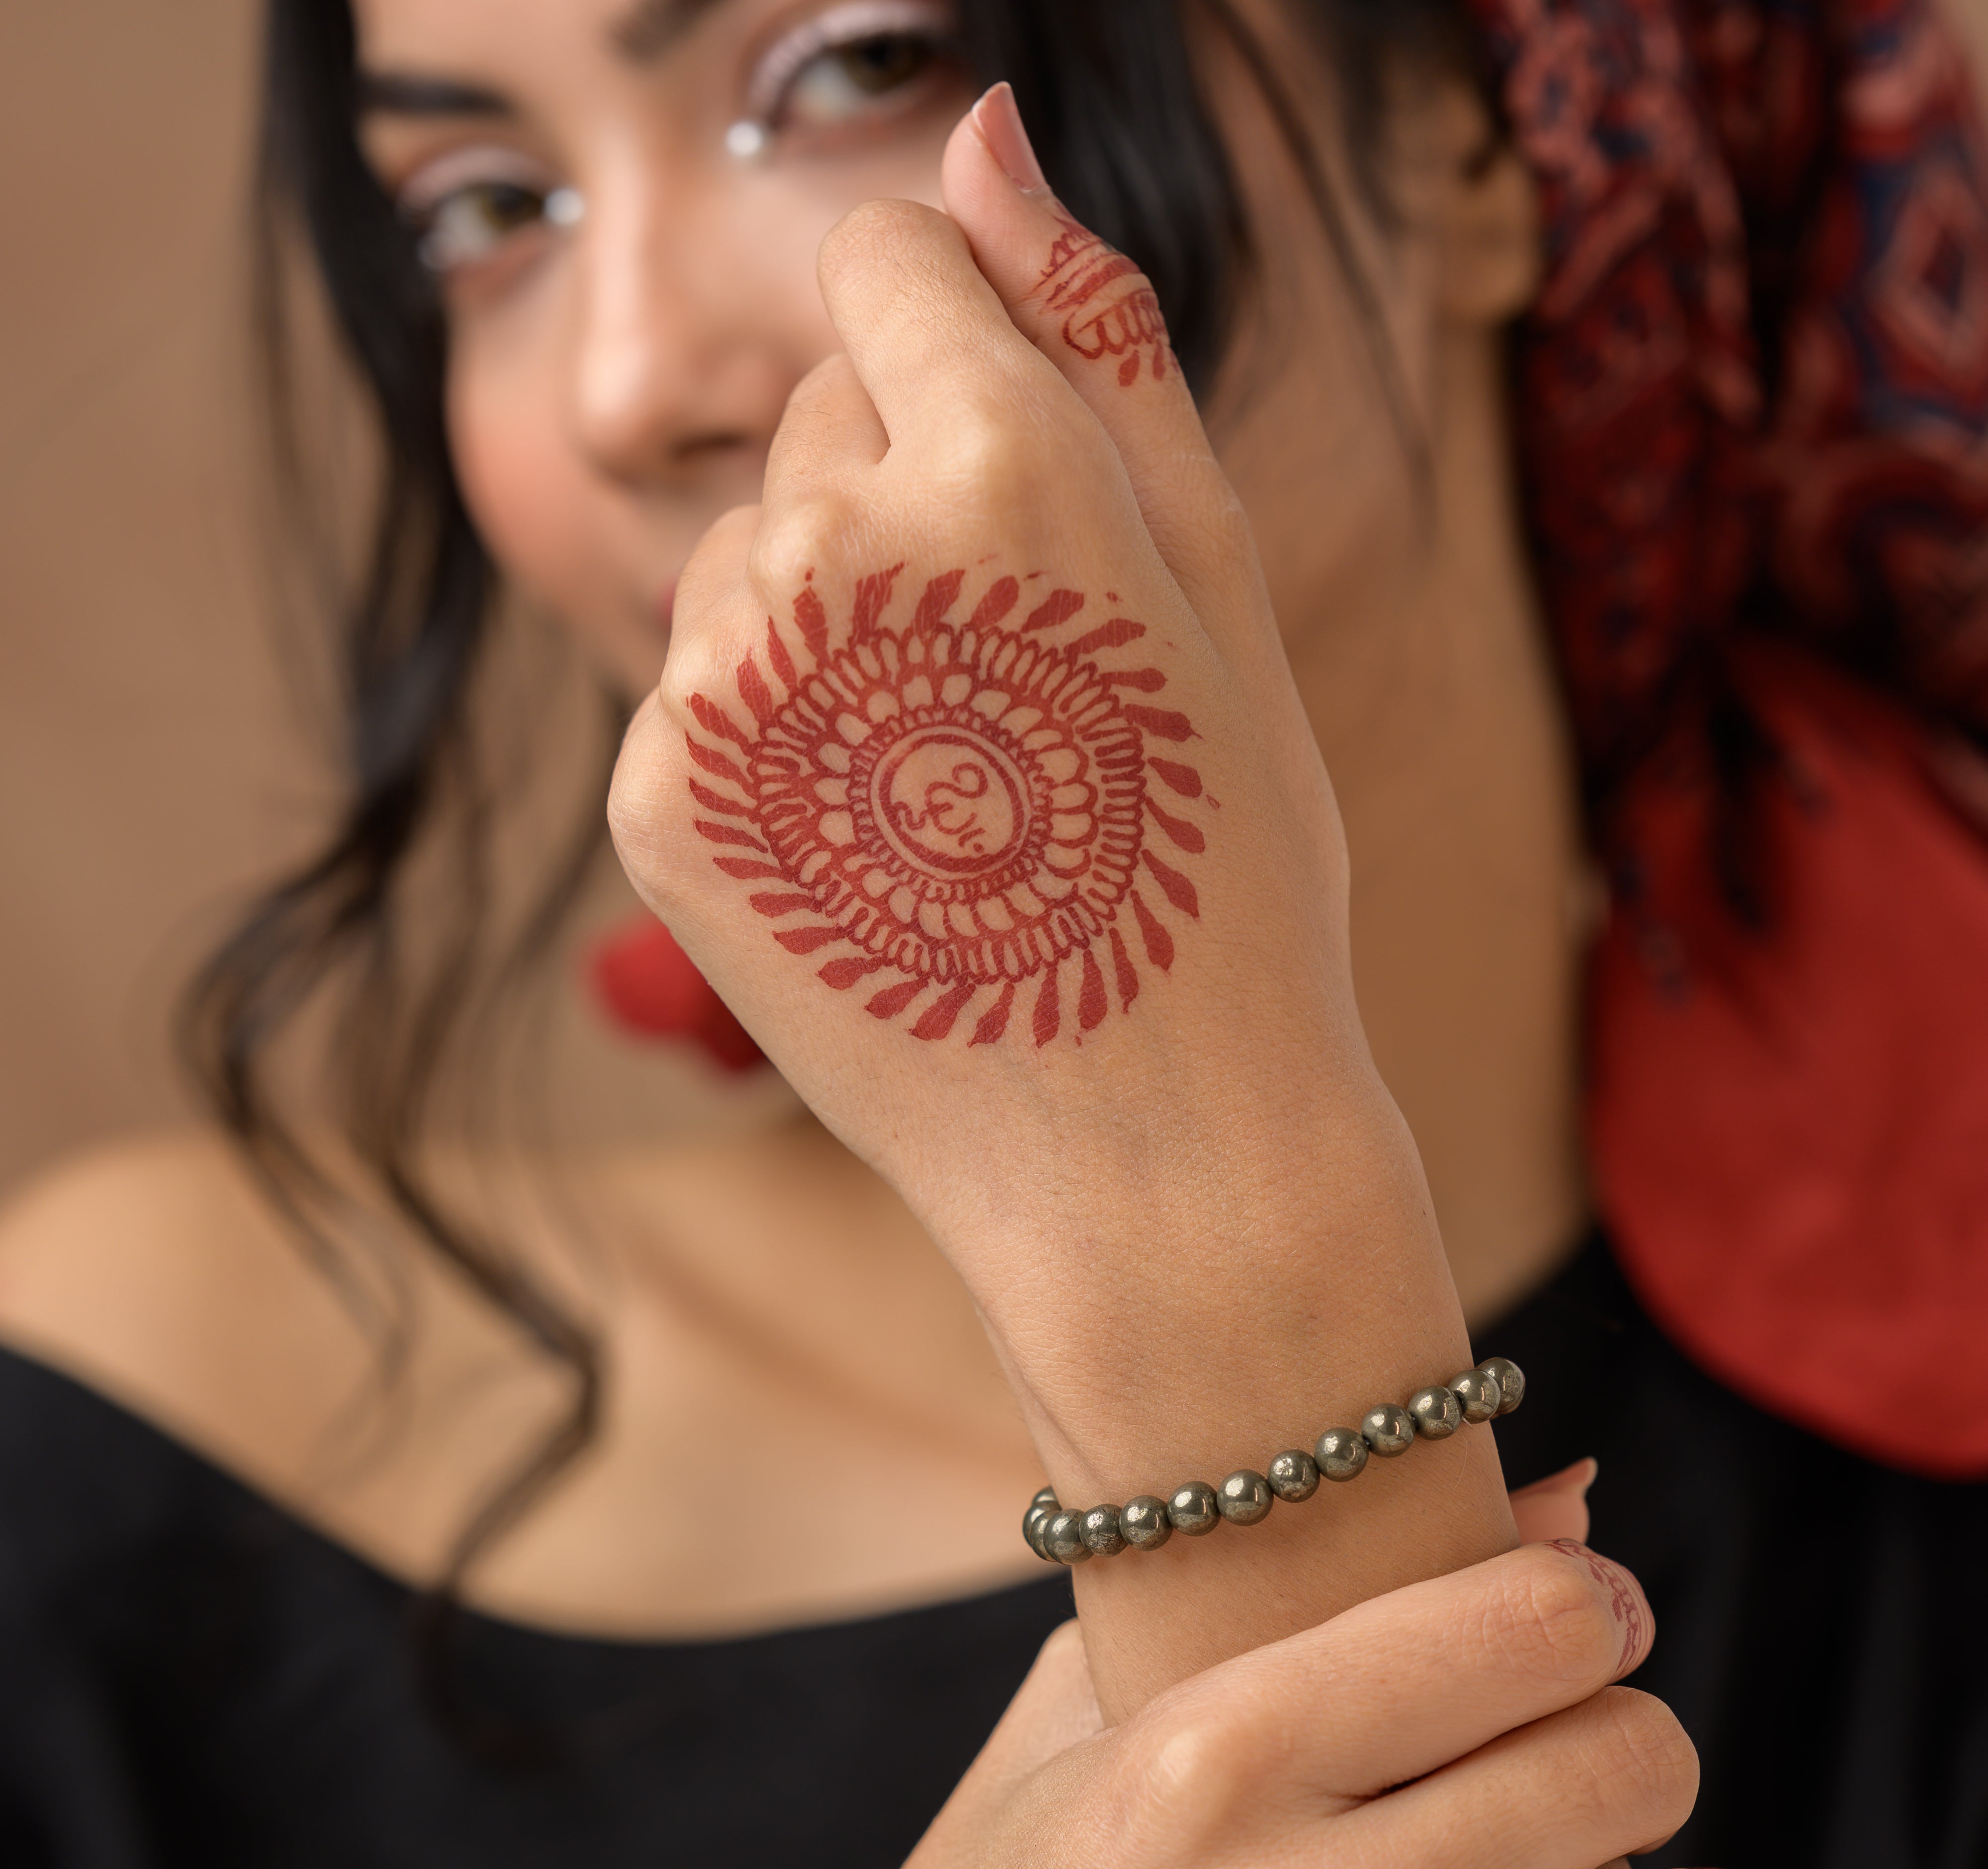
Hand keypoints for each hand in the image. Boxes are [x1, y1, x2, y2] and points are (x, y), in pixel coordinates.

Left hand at [609, 95, 1451, 1503]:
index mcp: (1002, 464)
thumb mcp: (1219, 592)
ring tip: (955, 802)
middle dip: (909, 514)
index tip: (1030, 515)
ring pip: (749, 561)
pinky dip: (770, 754)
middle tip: (1027, 712)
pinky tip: (875, 863)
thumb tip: (982, 125)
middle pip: (818, 421)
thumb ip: (1101, 339)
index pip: (899, 268)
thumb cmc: (1225, 882)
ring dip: (836, 639)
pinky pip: (696, 692)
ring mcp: (722, 684)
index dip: (970, 377)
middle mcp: (831, 547)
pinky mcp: (653, 801)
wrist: (1149, 1171)